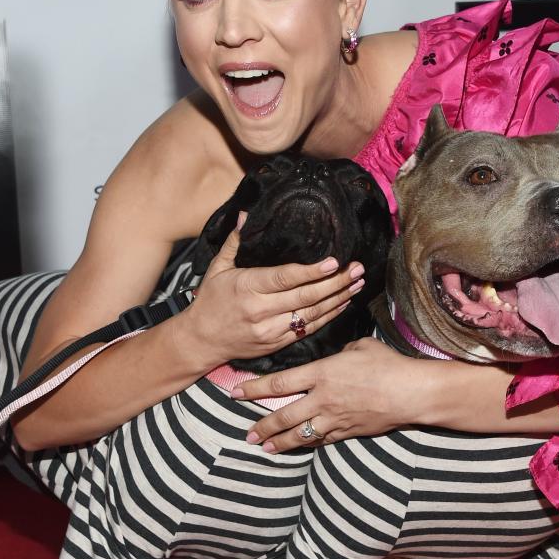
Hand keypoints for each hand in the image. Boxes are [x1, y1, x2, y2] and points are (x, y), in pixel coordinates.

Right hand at [176, 213, 366, 368]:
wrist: (201, 340)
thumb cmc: (210, 300)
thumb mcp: (217, 268)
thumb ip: (235, 241)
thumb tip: (247, 214)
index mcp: (247, 287)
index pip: (285, 279)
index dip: (311, 272)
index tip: (334, 262)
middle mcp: (260, 310)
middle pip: (305, 297)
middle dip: (335, 283)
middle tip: (356, 269)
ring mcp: (270, 330)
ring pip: (311, 315)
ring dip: (338, 298)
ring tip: (357, 284)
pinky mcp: (277, 343)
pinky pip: (307, 329)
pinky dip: (328, 316)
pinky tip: (343, 303)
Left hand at [231, 337, 426, 452]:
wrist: (409, 392)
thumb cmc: (386, 364)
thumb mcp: (359, 347)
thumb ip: (341, 353)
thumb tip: (338, 356)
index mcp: (320, 373)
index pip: (278, 383)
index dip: (253, 389)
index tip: (235, 393)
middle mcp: (321, 398)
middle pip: (282, 416)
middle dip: (261, 426)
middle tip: (246, 434)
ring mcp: (333, 418)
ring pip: (298, 434)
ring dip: (279, 442)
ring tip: (264, 447)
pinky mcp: (347, 432)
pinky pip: (320, 441)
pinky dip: (306, 444)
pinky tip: (297, 447)